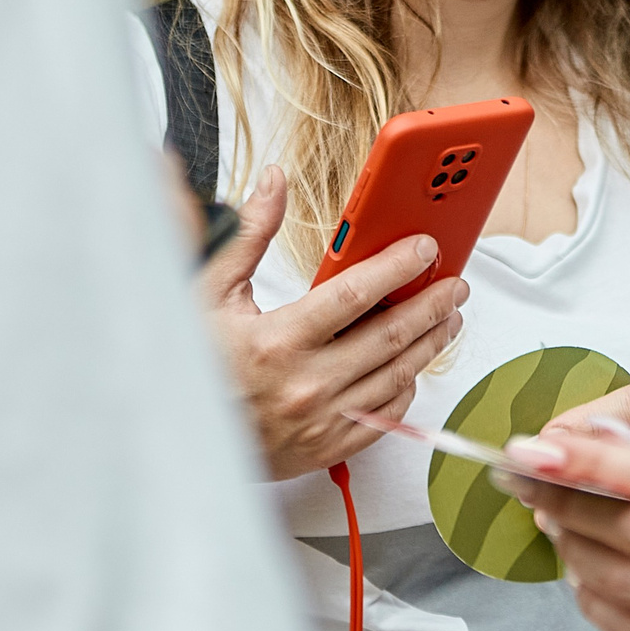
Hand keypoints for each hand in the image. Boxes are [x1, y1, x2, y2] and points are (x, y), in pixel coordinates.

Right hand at [200, 166, 465, 479]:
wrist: (174, 438)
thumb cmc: (191, 364)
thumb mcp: (206, 291)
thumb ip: (248, 234)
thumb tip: (275, 182)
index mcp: (277, 341)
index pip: (355, 295)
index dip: (398, 267)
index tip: (425, 248)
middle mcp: (305, 385)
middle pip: (391, 337)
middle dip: (432, 304)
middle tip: (454, 282)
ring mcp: (321, 421)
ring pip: (397, 376)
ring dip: (431, 342)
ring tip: (449, 317)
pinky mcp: (328, 448)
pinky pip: (385, 416)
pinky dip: (407, 386)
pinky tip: (414, 364)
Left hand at [504, 430, 629, 630]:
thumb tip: (606, 440)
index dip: (583, 457)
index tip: (531, 445)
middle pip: (622, 524)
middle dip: (557, 496)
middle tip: (518, 475)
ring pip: (613, 577)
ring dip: (568, 545)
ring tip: (551, 518)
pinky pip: (626, 623)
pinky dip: (591, 595)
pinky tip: (583, 572)